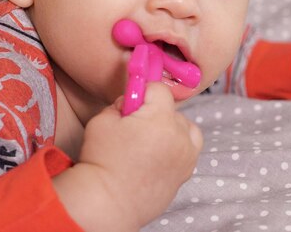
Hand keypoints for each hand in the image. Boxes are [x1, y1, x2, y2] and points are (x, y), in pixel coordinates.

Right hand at [53, 83, 202, 231]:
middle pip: (173, 110)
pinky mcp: (187, 172)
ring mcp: (187, 156)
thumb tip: (133, 101)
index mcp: (160, 119)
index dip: (143, 93)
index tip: (132, 104)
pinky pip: (189, 149)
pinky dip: (179, 146)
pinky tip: (159, 153)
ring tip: (151, 140)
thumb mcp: (103, 119)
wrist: (108, 201)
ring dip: (172, 128)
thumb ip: (122, 103)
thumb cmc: (102, 160)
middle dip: (155, 113)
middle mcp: (180, 136)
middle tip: (134, 128)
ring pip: (186, 128)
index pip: (159, 90)